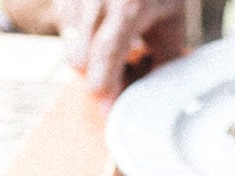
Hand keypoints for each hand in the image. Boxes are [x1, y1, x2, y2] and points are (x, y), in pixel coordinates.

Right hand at [61, 0, 186, 98]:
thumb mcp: (170, 20)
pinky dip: (80, 37)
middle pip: (77, 62)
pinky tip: (101, 27)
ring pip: (68, 46)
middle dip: (96, 75)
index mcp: (128, 7)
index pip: (103, 60)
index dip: (105, 90)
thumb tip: (147, 96)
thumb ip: (162, 59)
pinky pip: (64, 28)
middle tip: (124, 71)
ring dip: (88, 57)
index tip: (111, 107)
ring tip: (116, 43)